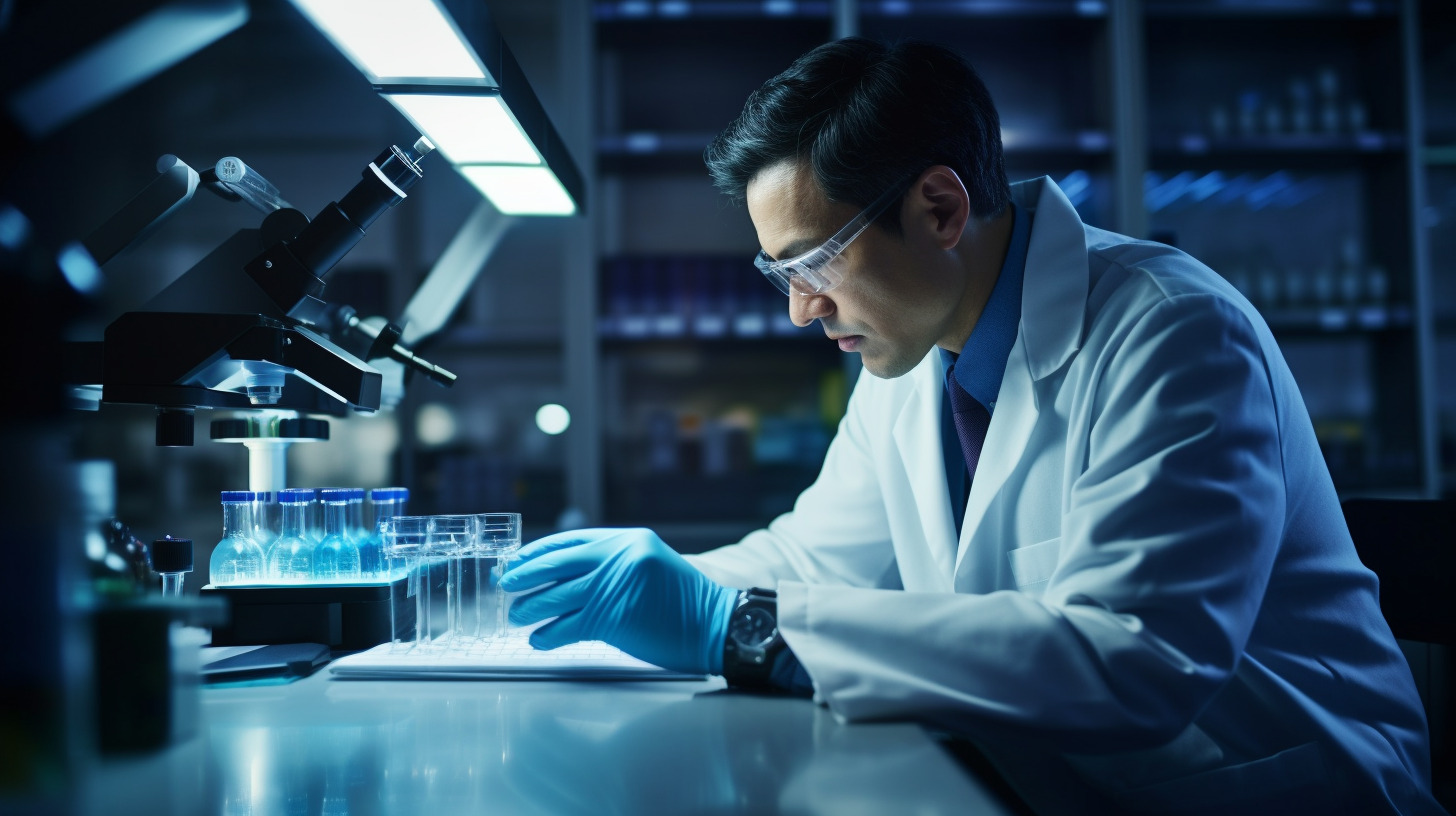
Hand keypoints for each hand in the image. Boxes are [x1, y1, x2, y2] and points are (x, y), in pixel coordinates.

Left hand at [499, 528, 737, 674]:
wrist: (713, 626)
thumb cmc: (682, 601)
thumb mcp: (650, 564)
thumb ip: (614, 562)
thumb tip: (566, 573)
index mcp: (628, 539)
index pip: (571, 540)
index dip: (539, 550)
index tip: (518, 559)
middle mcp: (620, 557)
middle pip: (558, 564)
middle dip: (525, 574)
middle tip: (505, 582)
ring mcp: (615, 587)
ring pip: (556, 596)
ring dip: (531, 607)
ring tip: (516, 614)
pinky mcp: (612, 619)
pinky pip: (567, 626)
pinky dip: (548, 634)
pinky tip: (538, 638)